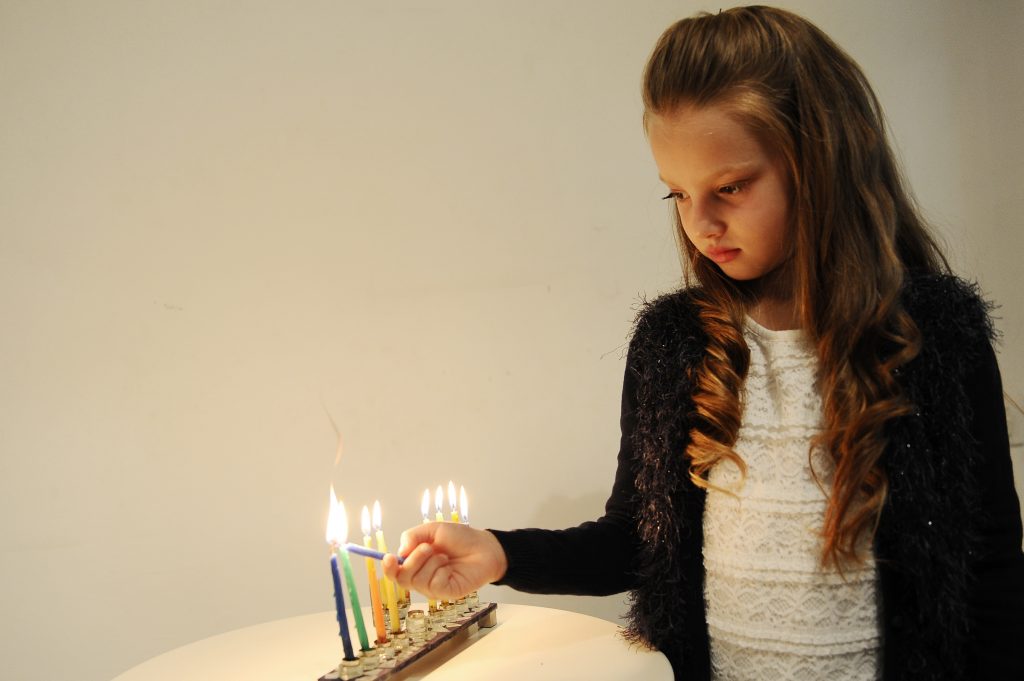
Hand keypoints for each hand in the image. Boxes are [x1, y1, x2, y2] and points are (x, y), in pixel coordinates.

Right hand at [381, 522, 507, 600]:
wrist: (484, 546)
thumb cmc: (460, 538)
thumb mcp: (433, 529)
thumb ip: (412, 536)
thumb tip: (399, 552)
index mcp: (415, 563)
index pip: (394, 571)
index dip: (388, 568)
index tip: (388, 558)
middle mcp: (422, 578)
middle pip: (402, 579)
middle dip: (413, 560)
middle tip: (428, 547)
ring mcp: (434, 588)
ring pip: (418, 581)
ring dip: (430, 563)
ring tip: (444, 555)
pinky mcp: (447, 593)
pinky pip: (434, 585)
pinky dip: (440, 571)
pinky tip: (449, 566)